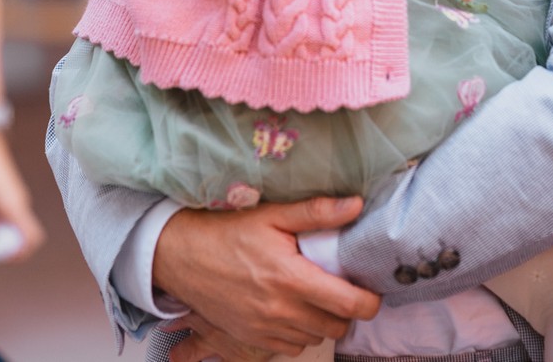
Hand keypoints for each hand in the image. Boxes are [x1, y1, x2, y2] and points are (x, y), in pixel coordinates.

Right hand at [154, 197, 377, 355]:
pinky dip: (298, 333)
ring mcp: (265, 329)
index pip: (348, 304)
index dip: (369, 302)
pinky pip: (290, 347)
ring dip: (322, 322)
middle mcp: (280, 310)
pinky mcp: (251, 339)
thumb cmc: (227, 232)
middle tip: (340, 288)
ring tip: (315, 297)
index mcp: (291, 278)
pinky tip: (292, 310)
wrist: (182, 257)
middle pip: (336, 326)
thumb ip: (316, 213)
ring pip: (315, 338)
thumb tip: (356, 205)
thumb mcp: (272, 216)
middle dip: (346, 310)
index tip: (371, 291)